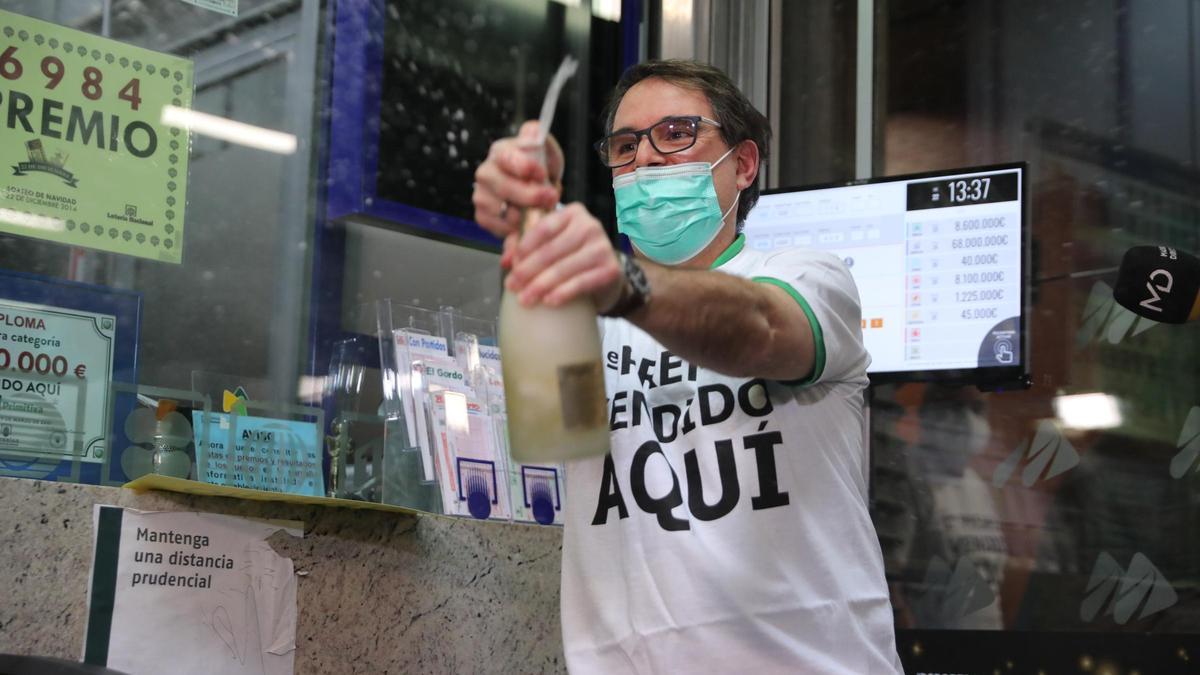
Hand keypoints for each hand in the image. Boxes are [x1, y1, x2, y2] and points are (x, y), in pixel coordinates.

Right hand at [472, 121, 563, 242]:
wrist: (537, 192)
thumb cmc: (542, 169)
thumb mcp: (547, 150)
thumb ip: (540, 138)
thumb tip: (532, 131)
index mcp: (500, 152)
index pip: (507, 158)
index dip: (526, 168)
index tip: (543, 174)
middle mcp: (485, 172)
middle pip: (504, 188)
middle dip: (531, 196)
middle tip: (551, 198)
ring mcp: (481, 195)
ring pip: (504, 212)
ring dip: (527, 214)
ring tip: (540, 208)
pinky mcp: (482, 216)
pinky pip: (500, 228)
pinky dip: (518, 228)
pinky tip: (527, 219)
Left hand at [504, 202, 624, 311]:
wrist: (605, 276)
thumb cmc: (571, 256)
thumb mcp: (549, 245)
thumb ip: (524, 246)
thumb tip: (506, 260)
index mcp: (572, 213)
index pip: (543, 228)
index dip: (524, 248)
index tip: (510, 266)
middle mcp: (590, 225)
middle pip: (551, 249)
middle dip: (528, 270)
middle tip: (512, 286)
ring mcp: (603, 247)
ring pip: (564, 267)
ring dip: (541, 285)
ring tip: (525, 299)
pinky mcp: (610, 269)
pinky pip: (582, 282)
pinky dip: (563, 293)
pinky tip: (549, 301)